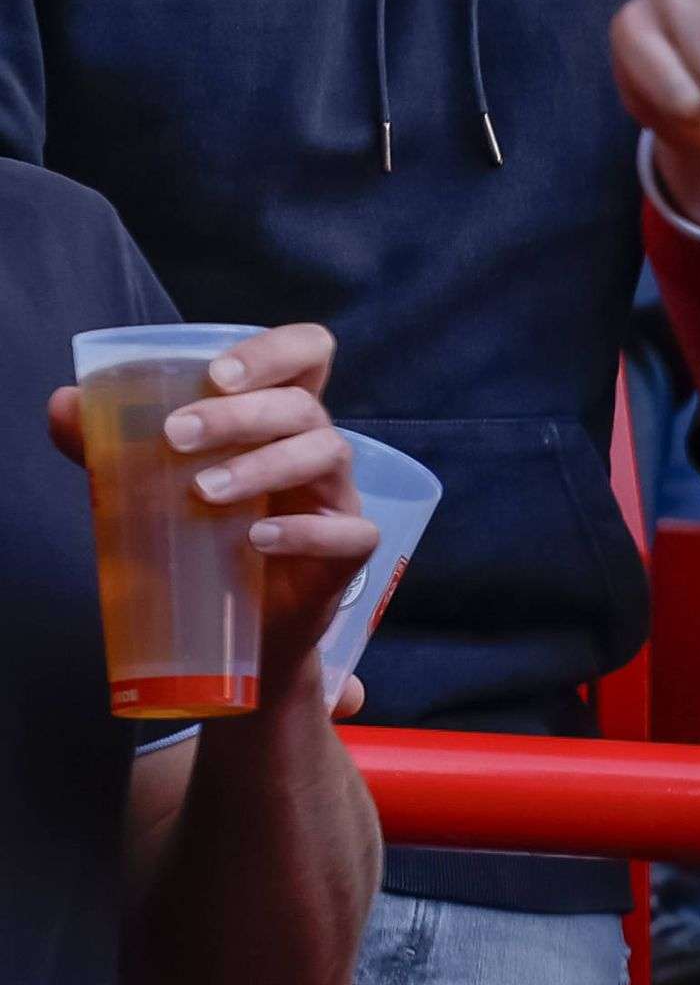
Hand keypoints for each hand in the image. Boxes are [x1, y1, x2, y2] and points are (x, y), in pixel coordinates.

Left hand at [51, 323, 376, 713]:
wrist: (233, 632)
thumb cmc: (202, 539)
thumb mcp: (153, 484)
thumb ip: (112, 446)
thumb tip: (63, 405)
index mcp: (276, 419)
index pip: (307, 355)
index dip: (275, 351)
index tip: (217, 373)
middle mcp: (313, 448)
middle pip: (304, 406)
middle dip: (239, 414)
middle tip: (176, 436)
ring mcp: (336, 498)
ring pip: (328, 455)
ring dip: (264, 466)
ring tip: (204, 492)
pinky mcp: (347, 552)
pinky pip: (350, 533)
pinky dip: (303, 532)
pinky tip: (256, 540)